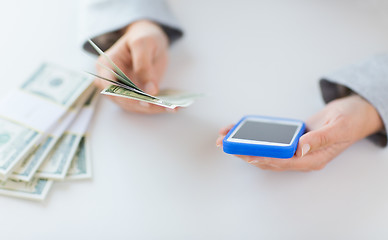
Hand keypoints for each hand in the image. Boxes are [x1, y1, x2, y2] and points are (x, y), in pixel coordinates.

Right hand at [95, 20, 173, 113]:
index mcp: (106, 65)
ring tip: (173, 107)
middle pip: (123, 100)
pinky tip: (174, 106)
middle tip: (163, 106)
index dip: (124, 96)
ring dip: (153, 109)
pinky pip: (145, 105)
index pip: (109, 86)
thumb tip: (150, 90)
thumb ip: (144, 66)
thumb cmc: (143, 36)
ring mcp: (123, 90)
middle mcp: (111, 81)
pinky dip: (158, 107)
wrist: (149, 38)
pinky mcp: (136, 95)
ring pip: (135, 106)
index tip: (142, 100)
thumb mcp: (144, 44)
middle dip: (143, 105)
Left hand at [216, 95, 382, 170]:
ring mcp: (295, 150)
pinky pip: (270, 142)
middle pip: (269, 159)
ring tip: (227, 139)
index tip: (247, 154)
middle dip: (246, 153)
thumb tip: (300, 148)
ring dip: (246, 146)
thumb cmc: (350, 121)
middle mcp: (301, 157)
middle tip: (226, 145)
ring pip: (267, 151)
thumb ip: (320, 139)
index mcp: (313, 159)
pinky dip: (256, 138)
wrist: (354, 113)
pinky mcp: (291, 140)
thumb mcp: (338, 127)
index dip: (264, 159)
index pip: (284, 162)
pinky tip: (243, 132)